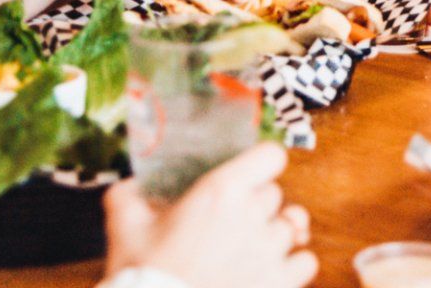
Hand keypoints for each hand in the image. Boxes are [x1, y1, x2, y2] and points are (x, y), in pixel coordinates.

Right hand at [104, 143, 315, 287]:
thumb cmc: (143, 276)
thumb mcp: (125, 228)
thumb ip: (127, 196)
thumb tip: (131, 183)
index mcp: (221, 191)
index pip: (271, 156)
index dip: (262, 164)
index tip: (249, 176)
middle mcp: (253, 215)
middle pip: (274, 195)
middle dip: (256, 207)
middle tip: (230, 225)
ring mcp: (270, 251)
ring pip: (292, 228)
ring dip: (275, 236)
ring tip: (252, 250)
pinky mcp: (280, 283)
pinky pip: (305, 262)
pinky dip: (292, 266)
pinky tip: (269, 272)